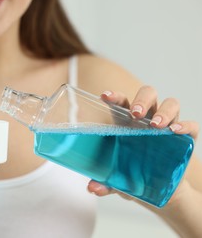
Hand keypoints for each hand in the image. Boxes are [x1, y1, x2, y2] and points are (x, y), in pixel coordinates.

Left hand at [87, 86, 198, 201]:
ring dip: (164, 111)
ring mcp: (167, 126)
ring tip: (156, 125)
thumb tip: (93, 188)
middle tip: (135, 114)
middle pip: (148, 94)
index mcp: (127, 122)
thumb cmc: (133, 176)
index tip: (105, 96)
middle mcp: (148, 119)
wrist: (159, 190)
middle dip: (142, 100)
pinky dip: (185, 125)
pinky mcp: (185, 138)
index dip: (115, 96)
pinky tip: (175, 132)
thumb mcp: (118, 181)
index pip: (122, 102)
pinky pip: (190, 125)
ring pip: (171, 104)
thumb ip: (105, 183)